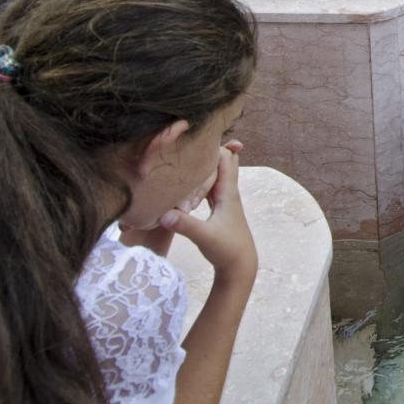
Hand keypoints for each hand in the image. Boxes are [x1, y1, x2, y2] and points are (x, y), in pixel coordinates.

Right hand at [158, 142, 257, 280]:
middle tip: (187, 140)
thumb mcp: (204, 237)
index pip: (224, 158)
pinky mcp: (220, 210)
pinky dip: (201, 180)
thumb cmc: (227, 251)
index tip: (193, 136)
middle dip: (207, 150)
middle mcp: (228, 192)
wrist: (240, 267)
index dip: (211, 145)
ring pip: (215, 175)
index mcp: (227, 192)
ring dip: (203, 165)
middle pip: (221, 163)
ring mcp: (225, 201)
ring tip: (186, 154)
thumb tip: (163, 214)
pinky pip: (210, 187)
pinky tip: (188, 180)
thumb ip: (185, 225)